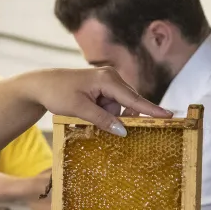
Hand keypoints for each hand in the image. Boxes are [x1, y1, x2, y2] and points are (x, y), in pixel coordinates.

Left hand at [18, 67, 169, 135]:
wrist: (40, 85)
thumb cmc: (57, 93)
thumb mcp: (79, 109)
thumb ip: (102, 120)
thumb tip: (123, 131)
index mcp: (108, 79)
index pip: (134, 98)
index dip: (151, 110)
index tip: (170, 116)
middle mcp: (111, 77)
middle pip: (128, 103)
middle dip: (120, 117)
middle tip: (105, 124)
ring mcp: (106, 81)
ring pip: (118, 106)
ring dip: (108, 116)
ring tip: (84, 114)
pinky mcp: (101, 87)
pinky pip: (110, 104)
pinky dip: (103, 112)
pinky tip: (88, 112)